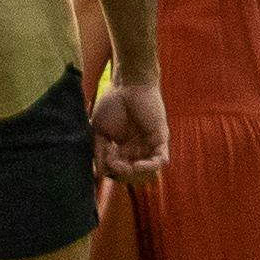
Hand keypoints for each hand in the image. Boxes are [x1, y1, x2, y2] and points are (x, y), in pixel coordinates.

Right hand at [90, 67, 171, 182]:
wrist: (127, 85)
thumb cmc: (112, 103)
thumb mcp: (98, 130)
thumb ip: (98, 150)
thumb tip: (98, 172)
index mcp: (122, 148)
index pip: (118, 169)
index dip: (110, 171)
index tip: (102, 163)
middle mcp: (137, 149)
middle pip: (133, 174)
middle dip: (123, 174)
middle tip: (114, 165)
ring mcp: (149, 145)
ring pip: (149, 171)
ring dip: (136, 174)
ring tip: (126, 167)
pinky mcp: (160, 139)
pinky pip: (161, 160)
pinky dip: (151, 166)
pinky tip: (138, 165)